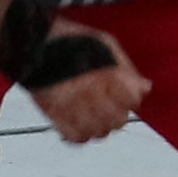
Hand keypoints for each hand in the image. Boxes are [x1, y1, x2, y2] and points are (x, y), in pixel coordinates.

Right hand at [20, 25, 150, 144]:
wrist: (32, 40)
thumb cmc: (69, 39)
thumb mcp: (104, 44)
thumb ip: (126, 68)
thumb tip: (145, 88)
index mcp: (104, 72)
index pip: (131, 100)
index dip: (131, 98)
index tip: (125, 95)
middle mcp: (89, 91)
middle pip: (118, 120)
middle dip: (119, 115)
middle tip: (112, 107)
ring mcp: (70, 104)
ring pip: (98, 132)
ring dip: (101, 127)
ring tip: (96, 116)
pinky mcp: (53, 113)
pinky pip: (74, 137)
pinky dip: (81, 135)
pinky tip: (81, 124)